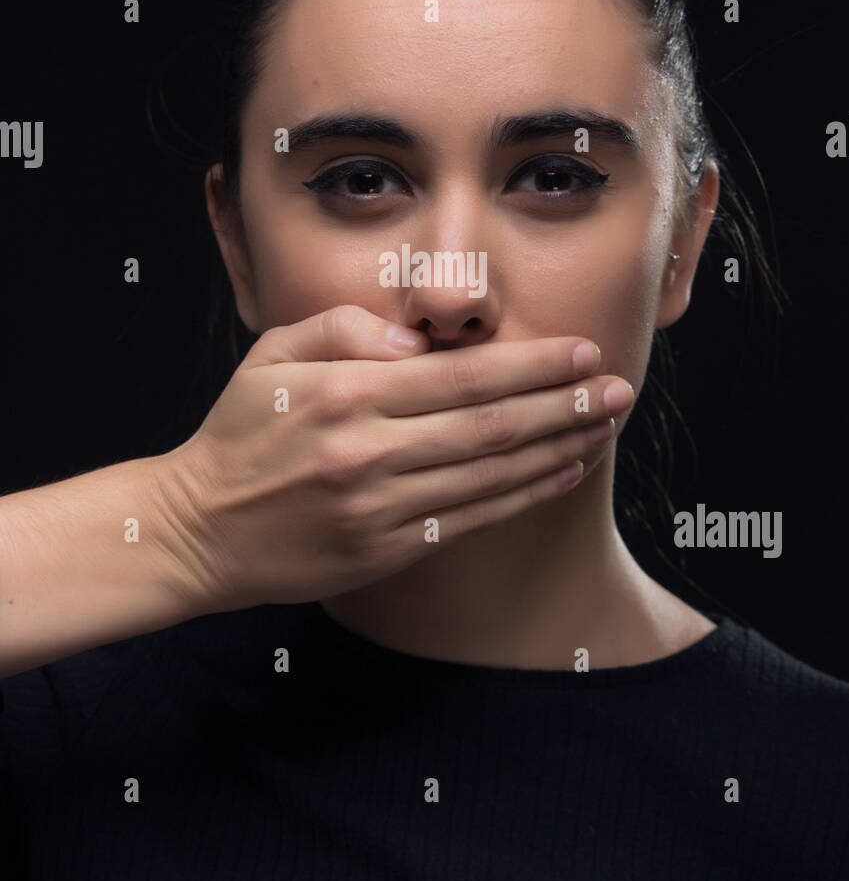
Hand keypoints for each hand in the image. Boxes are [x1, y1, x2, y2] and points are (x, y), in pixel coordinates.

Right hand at [156, 305, 634, 612]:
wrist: (197, 531)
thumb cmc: (240, 434)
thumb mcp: (271, 357)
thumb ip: (343, 328)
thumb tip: (415, 341)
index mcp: (344, 394)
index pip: (462, 375)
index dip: (532, 364)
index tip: (583, 351)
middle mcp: (367, 452)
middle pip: (492, 425)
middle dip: (568, 404)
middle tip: (620, 388)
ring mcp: (378, 508)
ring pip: (492, 474)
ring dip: (559, 449)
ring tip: (607, 427)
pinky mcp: (384, 551)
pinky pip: (471, 519)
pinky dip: (523, 494)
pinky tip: (561, 473)